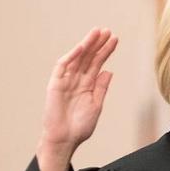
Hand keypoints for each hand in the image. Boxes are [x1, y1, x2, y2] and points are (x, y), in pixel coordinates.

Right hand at [36, 28, 117, 170]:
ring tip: (97, 33)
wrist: (65, 139)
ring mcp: (65, 81)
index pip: (97, 63)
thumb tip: (108, 71)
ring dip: (87, 45)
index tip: (114, 39)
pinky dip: (72, 56)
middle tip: (107, 31)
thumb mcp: (96, 105)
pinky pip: (62, 67)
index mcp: (87, 85)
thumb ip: (101, 88)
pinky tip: (82, 47)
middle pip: (88, 57)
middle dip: (97, 44)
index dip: (105, 51)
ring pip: (77, 58)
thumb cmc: (80, 126)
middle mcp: (76, 80)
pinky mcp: (55, 84)